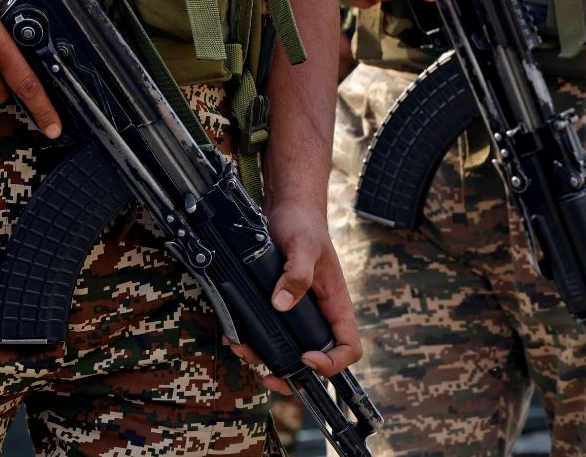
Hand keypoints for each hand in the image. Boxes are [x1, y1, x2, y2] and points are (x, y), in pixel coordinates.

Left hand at [224, 199, 361, 394]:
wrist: (287, 208)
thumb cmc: (303, 224)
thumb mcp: (302, 246)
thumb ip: (296, 274)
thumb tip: (281, 304)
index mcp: (335, 304)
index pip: (348, 346)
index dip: (332, 362)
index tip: (306, 358)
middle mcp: (319, 313)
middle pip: (316, 357)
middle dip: (292, 372)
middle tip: (270, 376)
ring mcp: (299, 311)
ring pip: (288, 348)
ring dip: (265, 357)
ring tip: (244, 351)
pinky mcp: (278, 305)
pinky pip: (269, 331)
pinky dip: (253, 339)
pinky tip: (237, 335)